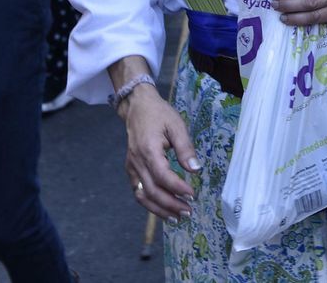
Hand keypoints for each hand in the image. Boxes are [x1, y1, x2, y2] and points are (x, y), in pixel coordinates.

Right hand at [121, 85, 198, 220]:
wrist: (137, 108)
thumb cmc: (160, 115)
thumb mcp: (176, 126)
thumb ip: (185, 148)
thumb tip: (195, 169)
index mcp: (148, 150)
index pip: (162, 176)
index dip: (177, 188)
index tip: (192, 195)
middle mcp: (136, 162)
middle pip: (151, 191)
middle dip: (170, 205)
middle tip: (188, 212)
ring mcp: (131, 168)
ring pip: (142, 196)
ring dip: (159, 209)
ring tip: (177, 218)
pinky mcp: (130, 170)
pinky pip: (138, 191)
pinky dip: (149, 203)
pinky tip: (163, 209)